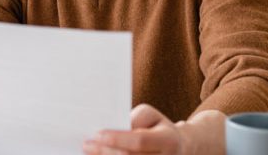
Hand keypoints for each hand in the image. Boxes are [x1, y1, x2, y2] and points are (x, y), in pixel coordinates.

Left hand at [83, 104, 225, 154]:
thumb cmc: (158, 127)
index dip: (117, 138)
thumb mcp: (150, 115)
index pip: (139, 141)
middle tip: (86, 144)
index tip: (97, 134)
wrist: (180, 147)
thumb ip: (134, 119)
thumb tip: (114, 128)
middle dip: (105, 152)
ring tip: (88, 153)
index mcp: (168, 140)